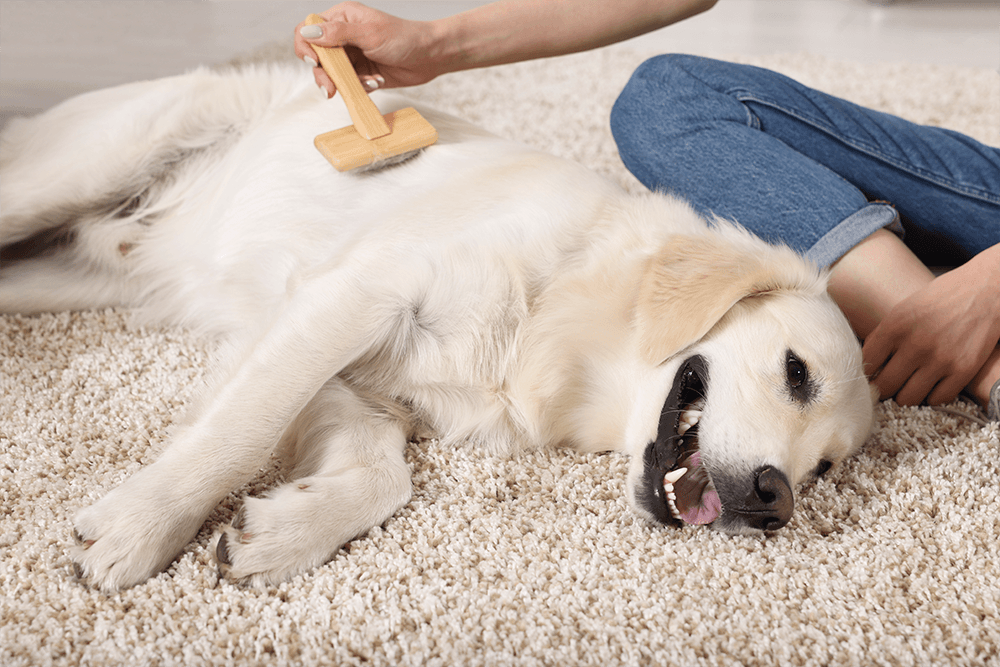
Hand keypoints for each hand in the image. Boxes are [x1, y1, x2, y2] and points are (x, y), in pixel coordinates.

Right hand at [294, 3, 440, 97]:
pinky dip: (360, 87)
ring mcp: (352, 57)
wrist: (429, 57)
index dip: (305, 45)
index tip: (315, 61)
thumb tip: (308, 32)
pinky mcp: (361, 74)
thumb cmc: (404, 38)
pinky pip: (349, 85)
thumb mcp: (369, 34)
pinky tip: (377, 81)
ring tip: (366, 83)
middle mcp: (343, 37)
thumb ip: (338, 34)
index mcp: (342, 18)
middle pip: (316, 57)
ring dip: (344, 83)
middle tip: (331, 88)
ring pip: (332, 74)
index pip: (308, 29)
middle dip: (323, 74)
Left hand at [863, 245, 999, 405]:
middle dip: (884, 387)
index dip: (866, 372)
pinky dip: (933, 396)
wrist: (985, 290)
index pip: (866, 364)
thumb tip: (867, 367)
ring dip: (906, 395)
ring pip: (908, 399)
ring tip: (910, 386)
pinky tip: (933, 384)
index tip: (872, 374)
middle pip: (884, 386)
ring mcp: (940, 360)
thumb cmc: (941, 299)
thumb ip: (884, 337)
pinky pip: (937, 400)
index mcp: (894, 326)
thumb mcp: (903, 309)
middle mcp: (915, 345)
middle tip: (889, 384)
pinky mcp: (963, 370)